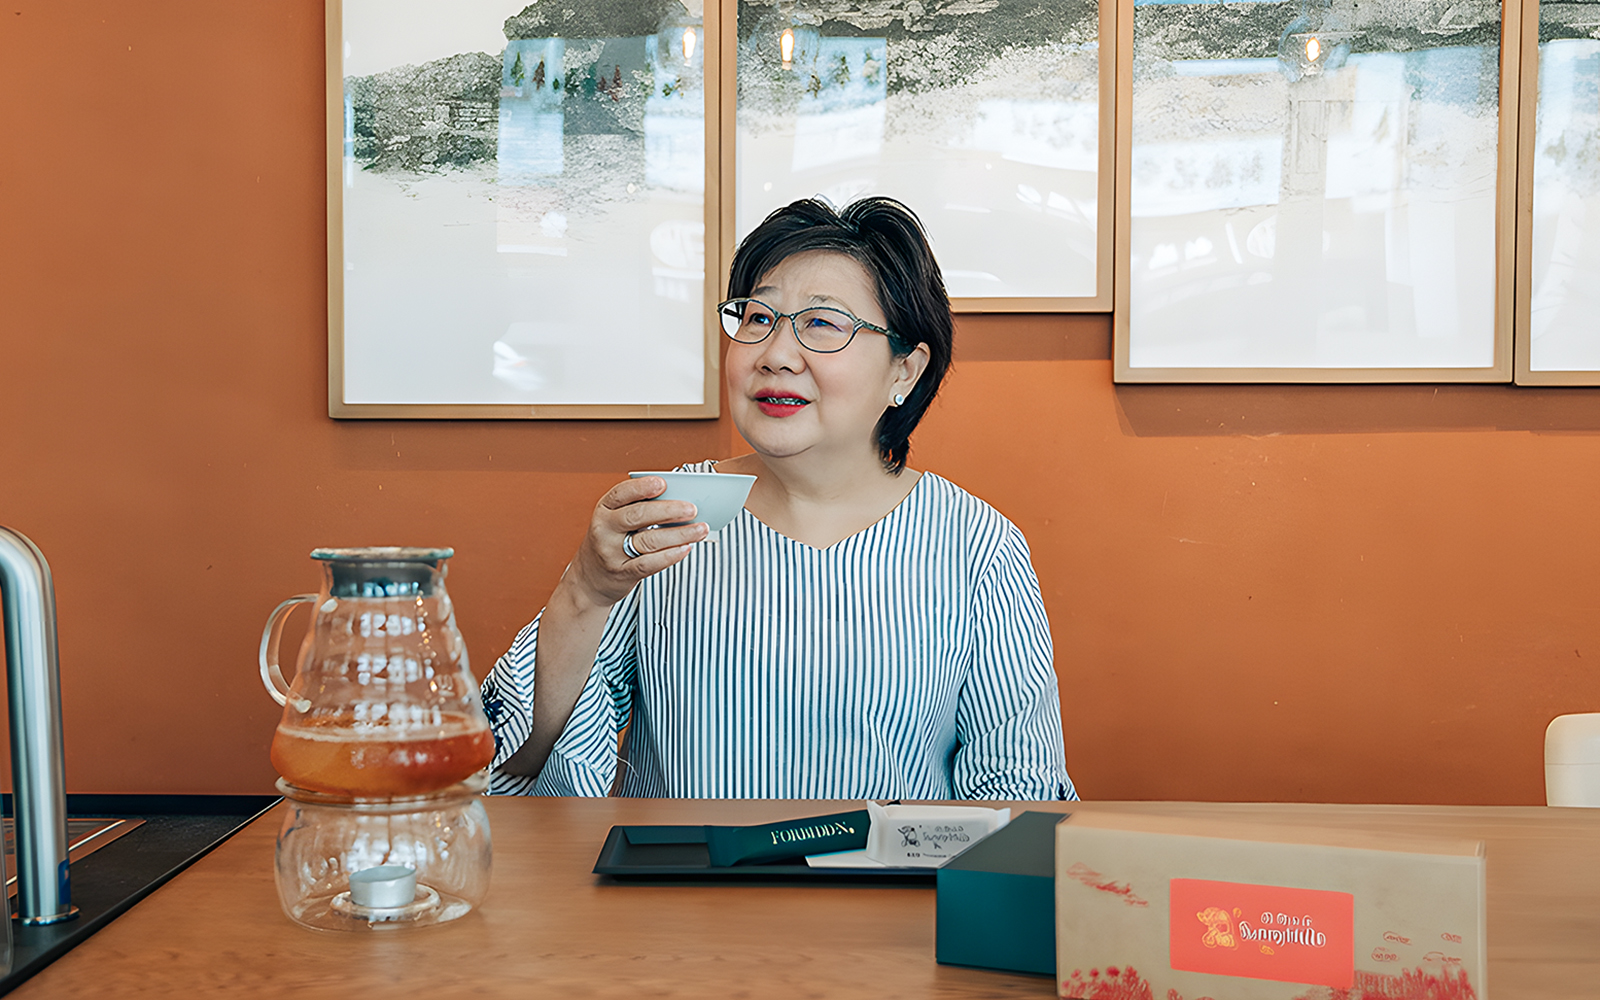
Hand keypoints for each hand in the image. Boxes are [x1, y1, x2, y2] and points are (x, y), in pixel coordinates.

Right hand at [561, 476, 707, 608]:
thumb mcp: (614, 521)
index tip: (663, 483)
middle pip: (638, 516)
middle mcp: (605, 529)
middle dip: (669, 511)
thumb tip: (679, 499)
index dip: (642, 487)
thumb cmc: (611, 542)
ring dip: (679, 534)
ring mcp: (611, 553)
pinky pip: (649, 564)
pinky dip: (670, 555)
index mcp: (604, 510)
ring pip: (649, 540)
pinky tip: (686, 548)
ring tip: (700, 529)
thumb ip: (638, 508)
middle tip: (692, 509)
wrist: (590, 579)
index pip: (621, 493)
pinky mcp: (622, 573)